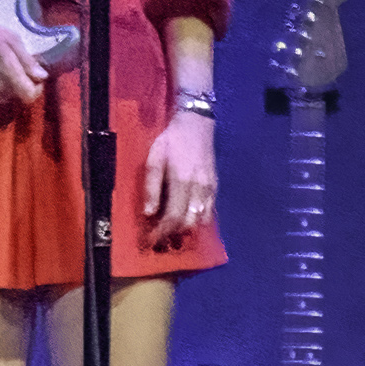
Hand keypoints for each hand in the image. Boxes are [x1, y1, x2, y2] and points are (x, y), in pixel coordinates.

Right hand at [0, 9, 48, 112]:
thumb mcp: (10, 39)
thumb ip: (27, 60)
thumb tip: (41, 76)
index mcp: (9, 76)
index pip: (30, 96)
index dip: (37, 88)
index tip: (35, 76)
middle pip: (18, 96)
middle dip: (22, 84)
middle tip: (18, 67)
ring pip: (5, 95)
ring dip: (8, 85)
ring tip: (3, 67)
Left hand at [145, 105, 223, 240]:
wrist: (196, 124)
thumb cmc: (171, 140)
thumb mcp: (154, 159)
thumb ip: (152, 188)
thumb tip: (148, 214)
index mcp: (182, 181)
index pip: (173, 217)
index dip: (162, 232)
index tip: (151, 241)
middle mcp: (199, 188)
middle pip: (188, 223)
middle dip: (173, 234)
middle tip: (159, 238)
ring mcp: (210, 189)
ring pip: (200, 220)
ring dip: (185, 229)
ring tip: (170, 230)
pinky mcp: (215, 187)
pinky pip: (208, 212)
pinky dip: (196, 220)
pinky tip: (185, 219)